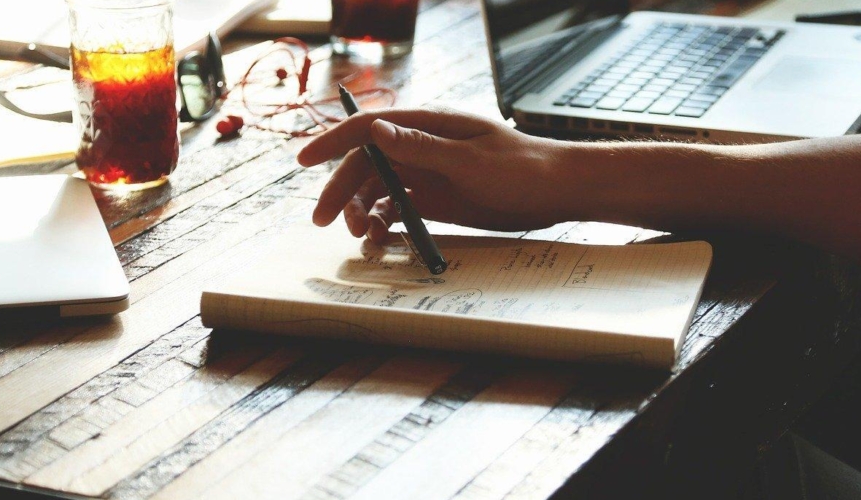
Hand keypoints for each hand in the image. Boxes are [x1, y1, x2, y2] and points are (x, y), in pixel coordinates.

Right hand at [297, 107, 579, 242]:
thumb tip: (377, 130)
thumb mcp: (470, 159)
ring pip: (377, 190)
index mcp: (427, 125)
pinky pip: (396, 209)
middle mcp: (420, 147)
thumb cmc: (522, 168)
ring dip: (360, 212)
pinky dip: (382, 224)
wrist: (557, 191)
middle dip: (339, 190)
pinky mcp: (435, 198)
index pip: (367, 128)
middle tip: (322, 220)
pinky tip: (380, 240)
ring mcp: (426, 173)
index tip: (303, 160)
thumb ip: (422, 147)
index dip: (331, 141)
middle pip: (365, 164)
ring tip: (361, 238)